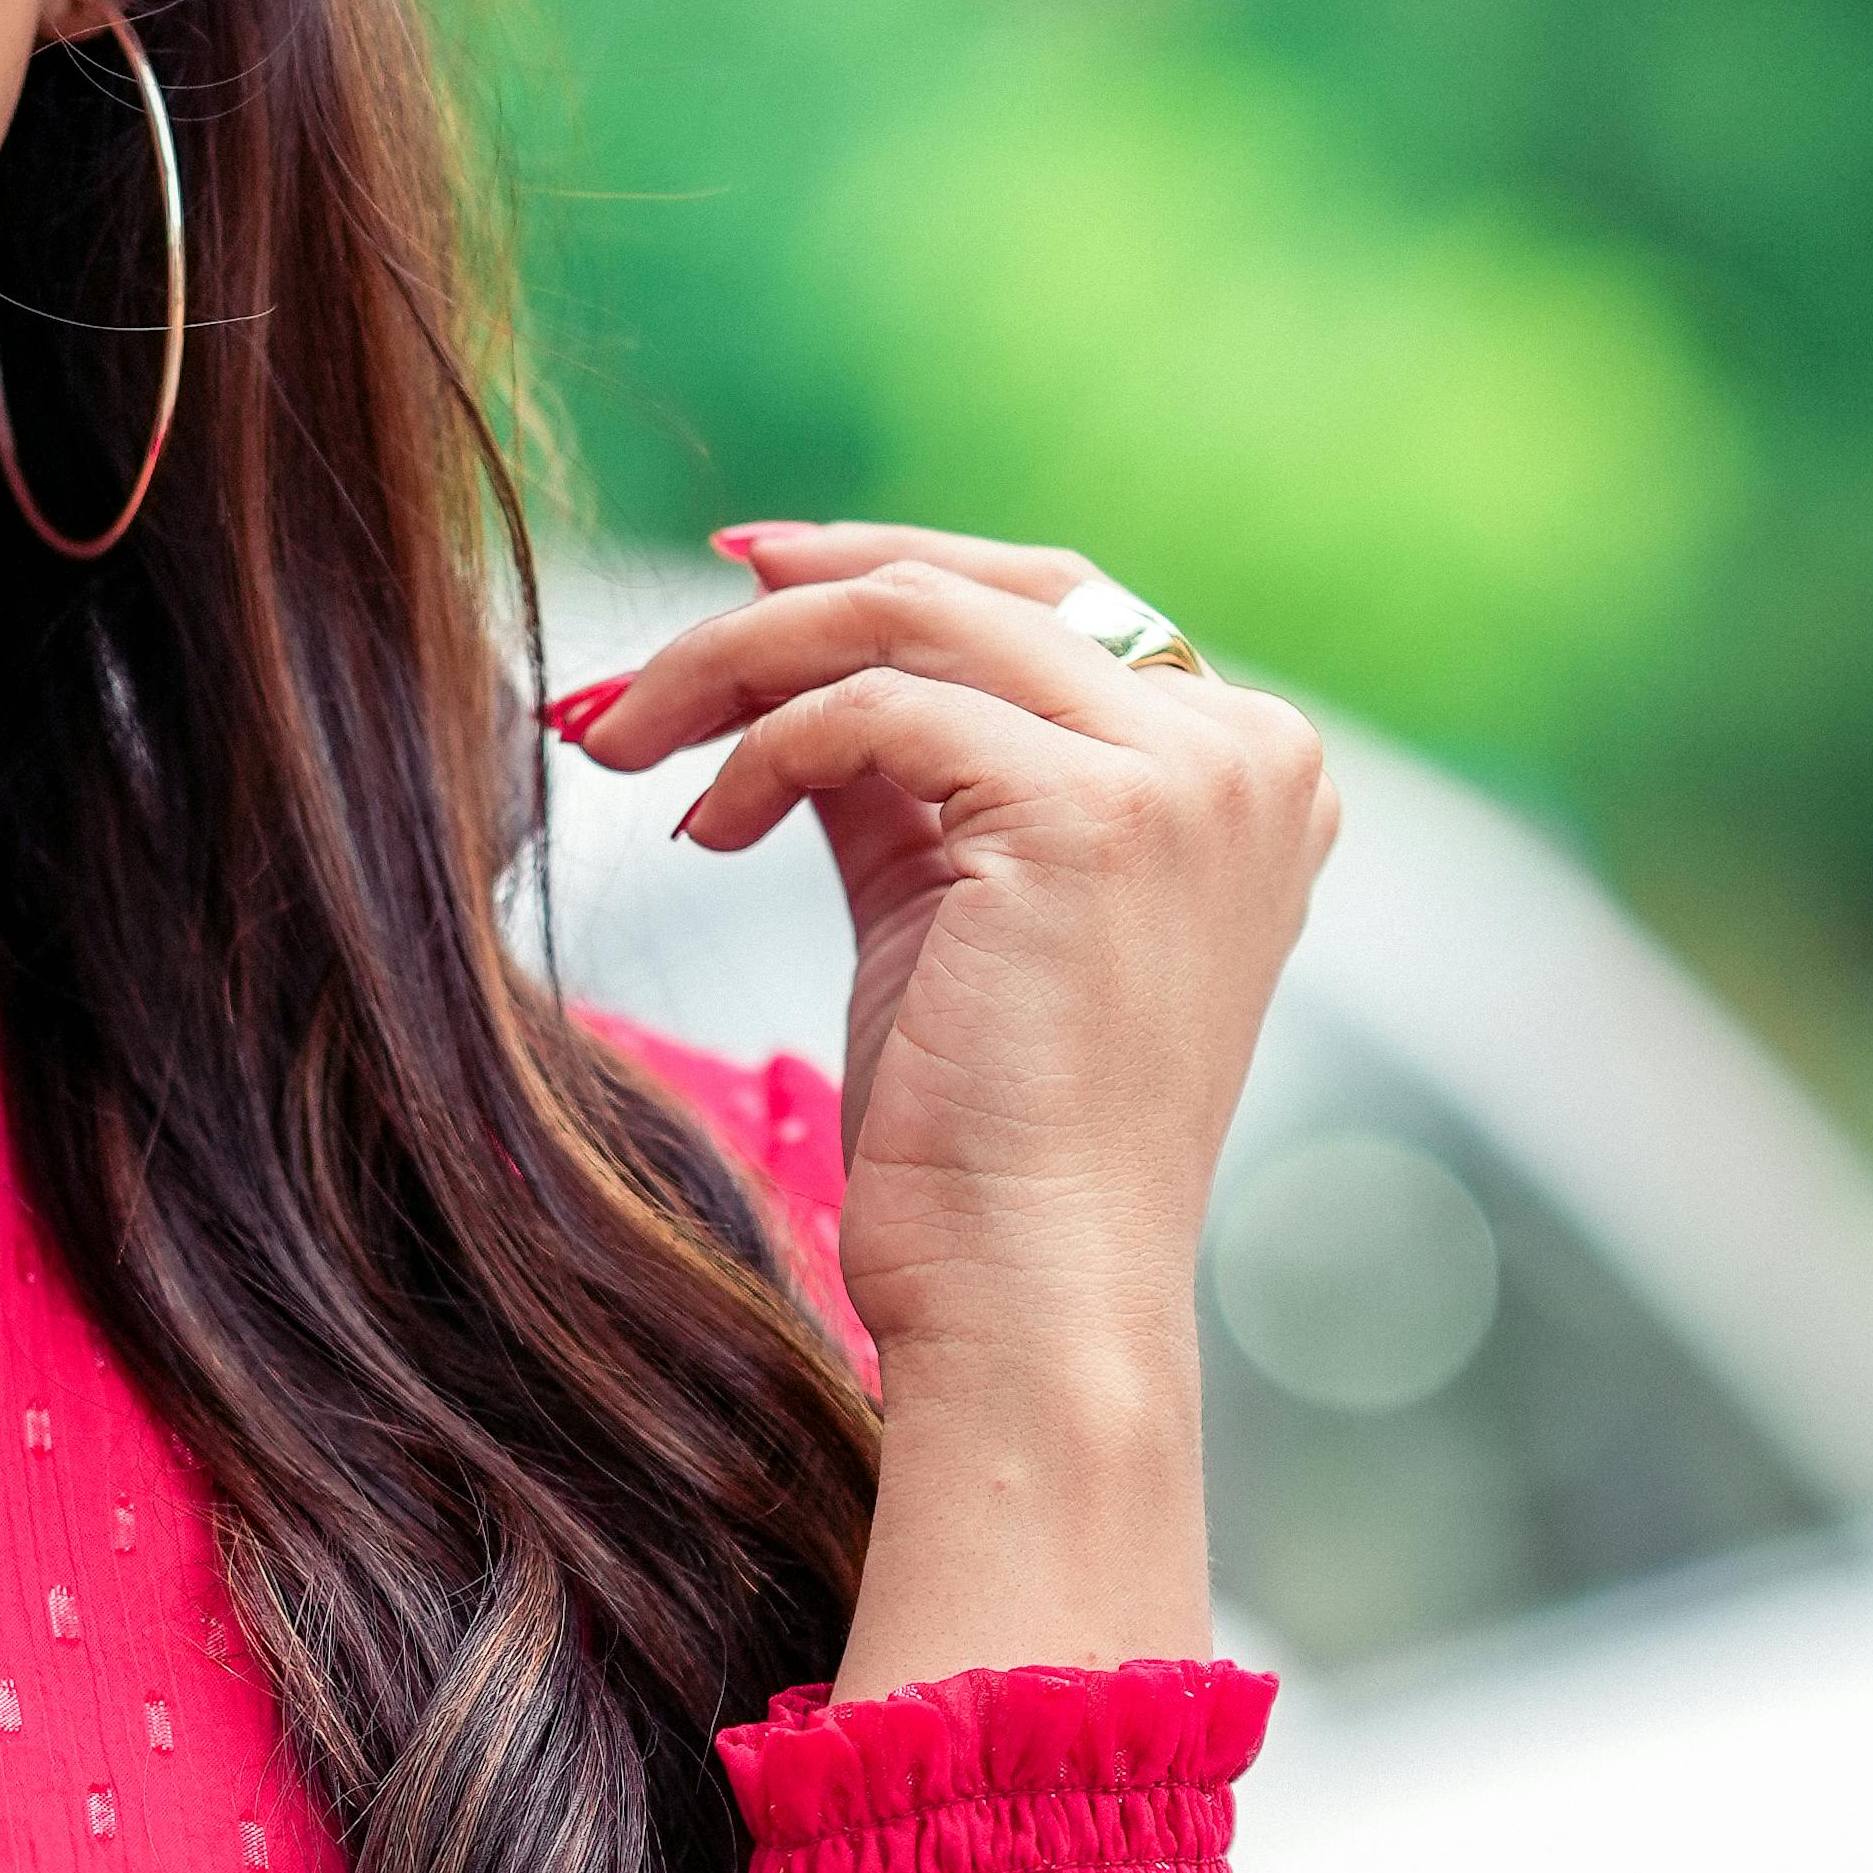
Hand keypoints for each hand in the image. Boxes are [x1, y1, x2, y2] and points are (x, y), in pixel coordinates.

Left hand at [573, 524, 1337, 1690]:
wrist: (1029, 1297)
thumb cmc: (980, 1139)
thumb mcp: (949, 903)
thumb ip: (906, 770)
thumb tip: (787, 651)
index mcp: (1245, 763)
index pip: (1043, 602)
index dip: (878, 574)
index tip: (735, 584)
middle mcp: (1244, 747)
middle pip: (973, 589)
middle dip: (783, 605)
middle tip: (641, 664)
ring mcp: (1184, 773)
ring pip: (908, 623)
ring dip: (734, 667)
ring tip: (627, 743)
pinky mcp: (1093, 813)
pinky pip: (874, 712)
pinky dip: (759, 752)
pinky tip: (705, 831)